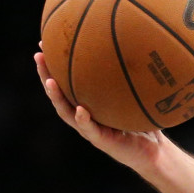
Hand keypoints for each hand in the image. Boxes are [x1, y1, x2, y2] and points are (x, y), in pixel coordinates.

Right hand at [35, 47, 166, 173]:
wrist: (154, 151)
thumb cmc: (144, 120)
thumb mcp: (138, 94)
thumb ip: (134, 76)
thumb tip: (139, 44)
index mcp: (88, 103)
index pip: (67, 81)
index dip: (55, 64)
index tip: (45, 42)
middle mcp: (84, 114)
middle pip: (59, 93)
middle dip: (46, 75)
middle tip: (38, 56)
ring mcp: (90, 128)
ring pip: (66, 112)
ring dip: (56, 97)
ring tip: (49, 81)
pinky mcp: (102, 141)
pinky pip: (89, 129)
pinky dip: (83, 119)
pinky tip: (79, 109)